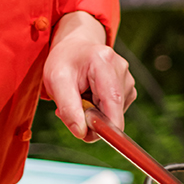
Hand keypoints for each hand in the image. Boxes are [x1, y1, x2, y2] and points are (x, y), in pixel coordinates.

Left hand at [43, 11, 135, 140]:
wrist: (74, 46)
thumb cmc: (64, 61)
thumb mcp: (56, 81)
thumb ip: (68, 108)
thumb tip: (82, 133)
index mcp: (104, 61)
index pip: (112, 100)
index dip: (107, 125)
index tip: (95, 137)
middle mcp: (121, 69)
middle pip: (113, 112)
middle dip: (92, 119)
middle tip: (70, 107)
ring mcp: (127, 79)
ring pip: (113, 114)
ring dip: (94, 114)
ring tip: (80, 96)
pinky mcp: (128, 88)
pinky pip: (114, 111)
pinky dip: (100, 110)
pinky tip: (90, 95)